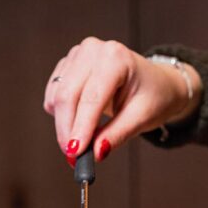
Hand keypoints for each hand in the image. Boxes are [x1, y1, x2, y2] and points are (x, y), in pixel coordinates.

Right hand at [43, 37, 200, 161]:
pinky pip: (53, 95)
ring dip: (64, 124)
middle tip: (73, 157)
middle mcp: (92, 51)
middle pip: (67, 96)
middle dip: (67, 130)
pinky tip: (78, 120)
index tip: (75, 153)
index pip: (91, 98)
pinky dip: (60, 114)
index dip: (81, 128)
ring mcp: (77, 55)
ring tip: (84, 139)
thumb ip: (117, 135)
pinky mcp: (67, 65)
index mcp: (115, 58)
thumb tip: (96, 153)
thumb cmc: (151, 96)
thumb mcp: (142, 118)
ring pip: (56, 97)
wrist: (154, 83)